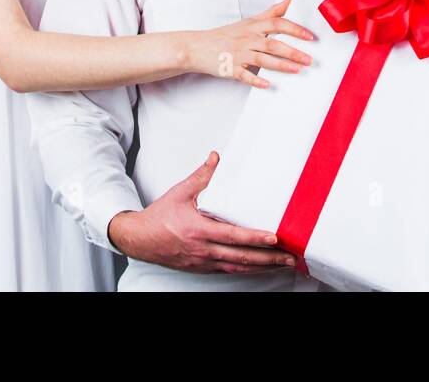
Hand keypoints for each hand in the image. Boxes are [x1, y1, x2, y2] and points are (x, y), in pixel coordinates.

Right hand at [108, 152, 295, 272]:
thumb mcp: (180, 192)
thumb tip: (216, 158)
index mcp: (198, 230)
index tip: (274, 238)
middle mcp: (203, 250)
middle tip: (290, 257)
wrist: (139, 240)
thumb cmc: (159, 217)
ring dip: (262, 267)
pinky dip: (246, 269)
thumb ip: (201, 176)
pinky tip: (258, 267)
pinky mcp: (202, 268)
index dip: (255, 238)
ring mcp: (203, 262)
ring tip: (282, 264)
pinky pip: (228, 270)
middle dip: (268, 259)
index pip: (233, 236)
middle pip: (242, 257)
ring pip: (238, 267)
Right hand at [183, 0, 314, 87]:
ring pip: (262, 59)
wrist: (197, 47)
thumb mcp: (249, 21)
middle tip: (309, 59)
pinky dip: (256, 80)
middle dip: (292, 52)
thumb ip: (272, 12)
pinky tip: (267, 84)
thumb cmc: (226, 35)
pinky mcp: (230, 68)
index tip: (310, 37)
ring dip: (280, 65)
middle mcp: (247, 39)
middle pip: (273, 43)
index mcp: (253, 27)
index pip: (277, 24)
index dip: (294, 29)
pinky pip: (244, 75)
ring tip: (297, 70)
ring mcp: (238, 54)